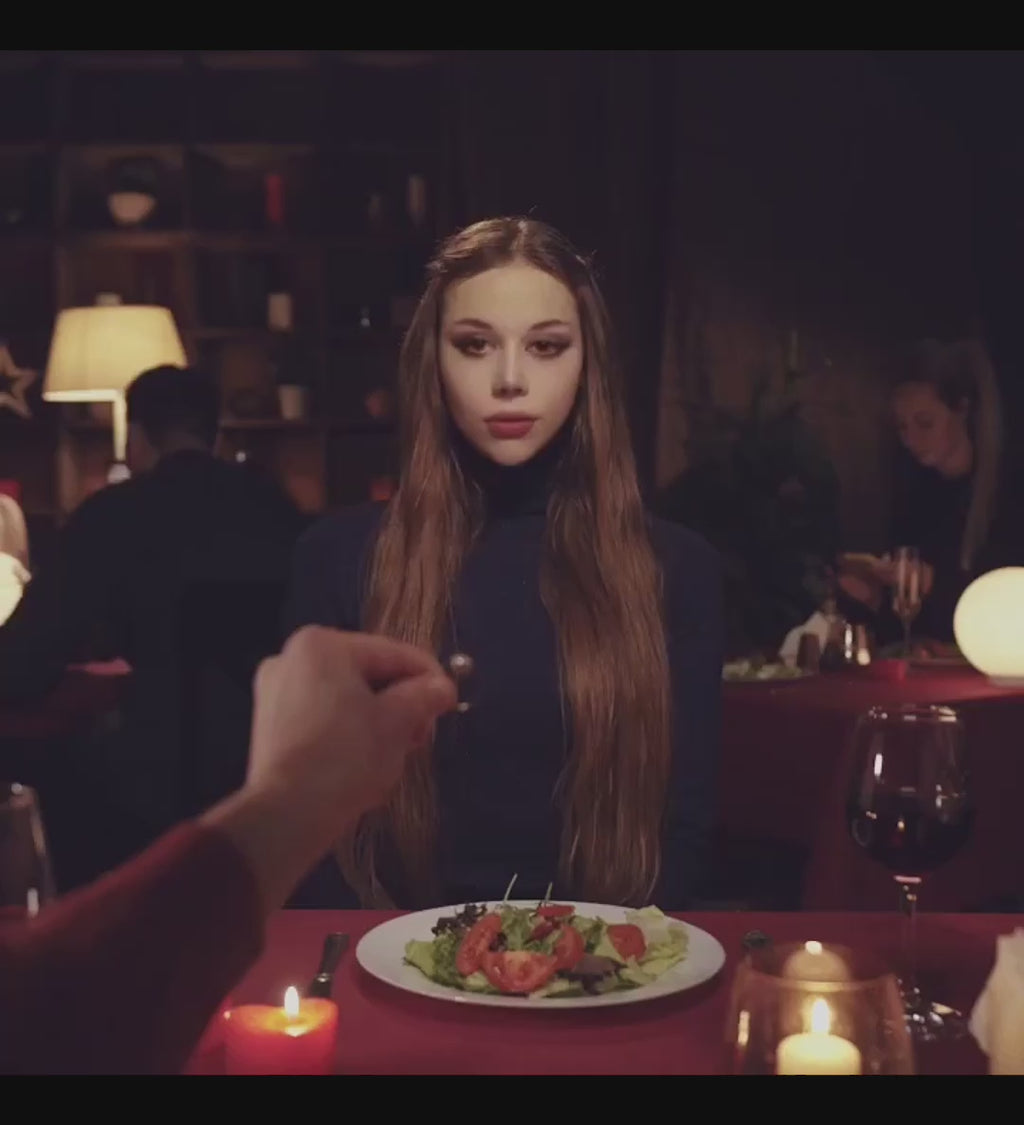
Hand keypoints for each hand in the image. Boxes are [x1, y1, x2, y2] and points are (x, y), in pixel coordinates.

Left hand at [247, 625, 456, 820]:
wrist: (287, 814)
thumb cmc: (347, 756)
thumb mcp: (397, 722)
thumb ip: (423, 697)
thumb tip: (443, 687)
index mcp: (322, 645)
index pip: (393, 653)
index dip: (429, 677)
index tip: (450, 703)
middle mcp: (292, 658)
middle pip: (367, 674)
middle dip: (400, 703)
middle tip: (421, 735)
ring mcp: (276, 692)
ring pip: (346, 697)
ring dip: (378, 719)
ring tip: (396, 752)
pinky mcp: (271, 726)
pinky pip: (323, 717)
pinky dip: (349, 731)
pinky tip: (365, 760)